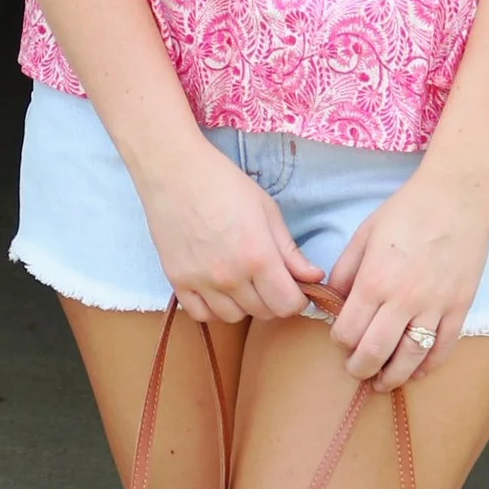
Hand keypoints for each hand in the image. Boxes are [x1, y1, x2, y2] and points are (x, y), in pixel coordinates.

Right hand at [140, 140, 324, 326]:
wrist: (174, 171)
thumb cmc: (224, 184)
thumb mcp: (267, 211)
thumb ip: (291, 251)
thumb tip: (314, 278)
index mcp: (258, 256)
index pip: (288, 304)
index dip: (298, 299)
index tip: (295, 287)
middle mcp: (230, 276)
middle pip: (264, 313)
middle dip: (274, 300)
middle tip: (269, 278)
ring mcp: (201, 282)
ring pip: (234, 317)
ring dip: (245, 305)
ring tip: (243, 281)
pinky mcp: (177, 281)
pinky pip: (201, 315)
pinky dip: (214, 308)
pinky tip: (218, 290)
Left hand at [325, 170, 488, 386]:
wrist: (456, 196)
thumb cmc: (407, 210)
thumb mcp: (364, 234)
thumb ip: (346, 270)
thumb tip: (334, 300)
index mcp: (374, 281)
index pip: (348, 331)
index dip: (340, 341)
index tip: (342, 339)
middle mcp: (402, 300)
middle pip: (375, 352)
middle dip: (361, 368)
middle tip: (357, 370)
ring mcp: (434, 306)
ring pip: (409, 358)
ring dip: (393, 377)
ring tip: (383, 382)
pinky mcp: (460, 307)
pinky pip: (443, 347)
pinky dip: (428, 366)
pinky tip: (417, 371)